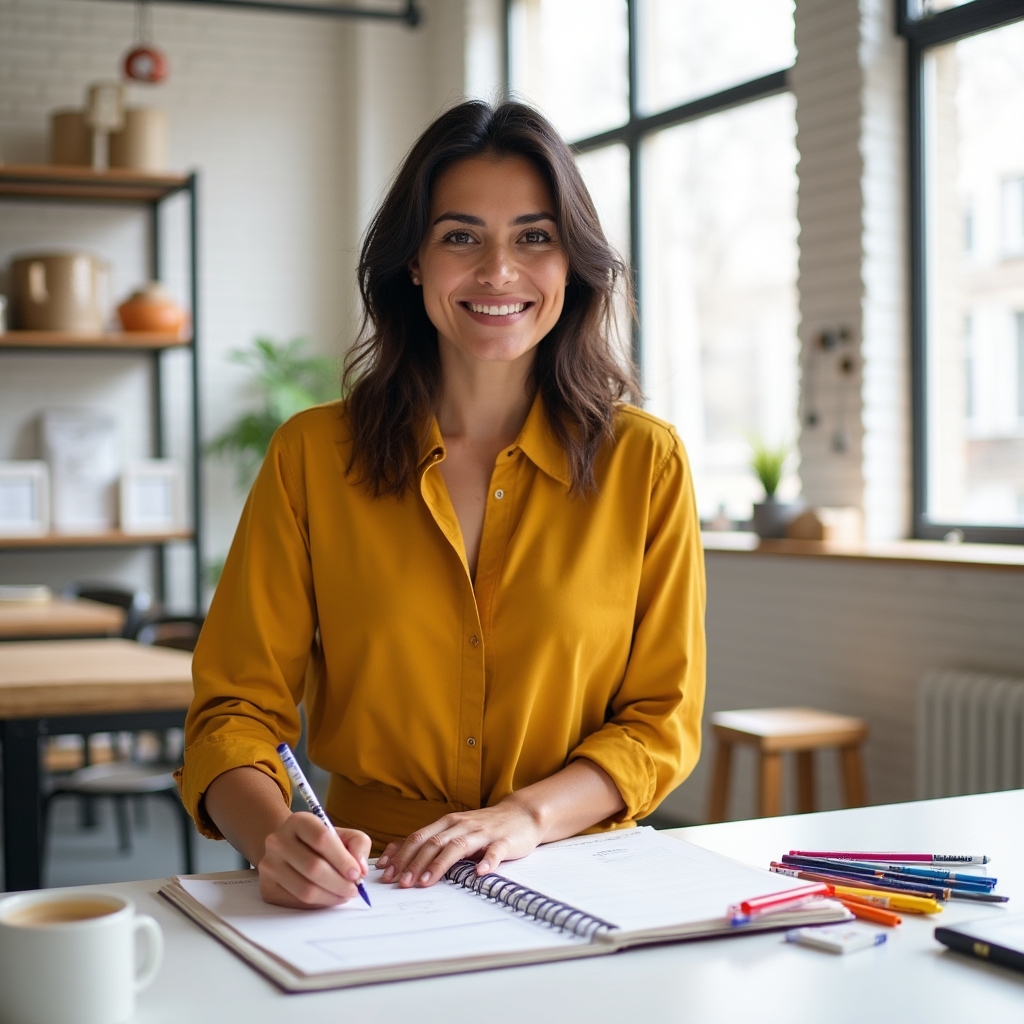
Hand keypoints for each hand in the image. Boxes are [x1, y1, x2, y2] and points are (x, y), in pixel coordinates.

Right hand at [257, 812, 371, 908]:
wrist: (291, 849)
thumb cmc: (321, 842)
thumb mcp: (343, 834)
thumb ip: (358, 845)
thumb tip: (360, 869)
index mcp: (298, 821)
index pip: (322, 839)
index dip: (343, 859)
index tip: (357, 873)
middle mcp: (278, 841)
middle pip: (313, 867)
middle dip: (340, 883)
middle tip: (354, 889)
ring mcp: (269, 865)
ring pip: (305, 889)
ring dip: (331, 897)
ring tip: (344, 895)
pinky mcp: (267, 887)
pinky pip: (297, 902)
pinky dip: (318, 904)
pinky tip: (329, 898)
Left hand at [376, 798, 542, 888]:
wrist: (521, 815)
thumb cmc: (483, 827)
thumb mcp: (453, 830)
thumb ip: (428, 841)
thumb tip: (392, 855)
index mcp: (447, 823)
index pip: (419, 838)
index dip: (401, 855)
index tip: (387, 874)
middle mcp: (461, 825)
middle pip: (433, 842)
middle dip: (415, 863)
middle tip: (402, 883)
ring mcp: (482, 833)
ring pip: (457, 846)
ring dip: (439, 865)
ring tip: (426, 882)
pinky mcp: (503, 842)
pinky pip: (494, 852)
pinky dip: (486, 862)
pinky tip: (478, 873)